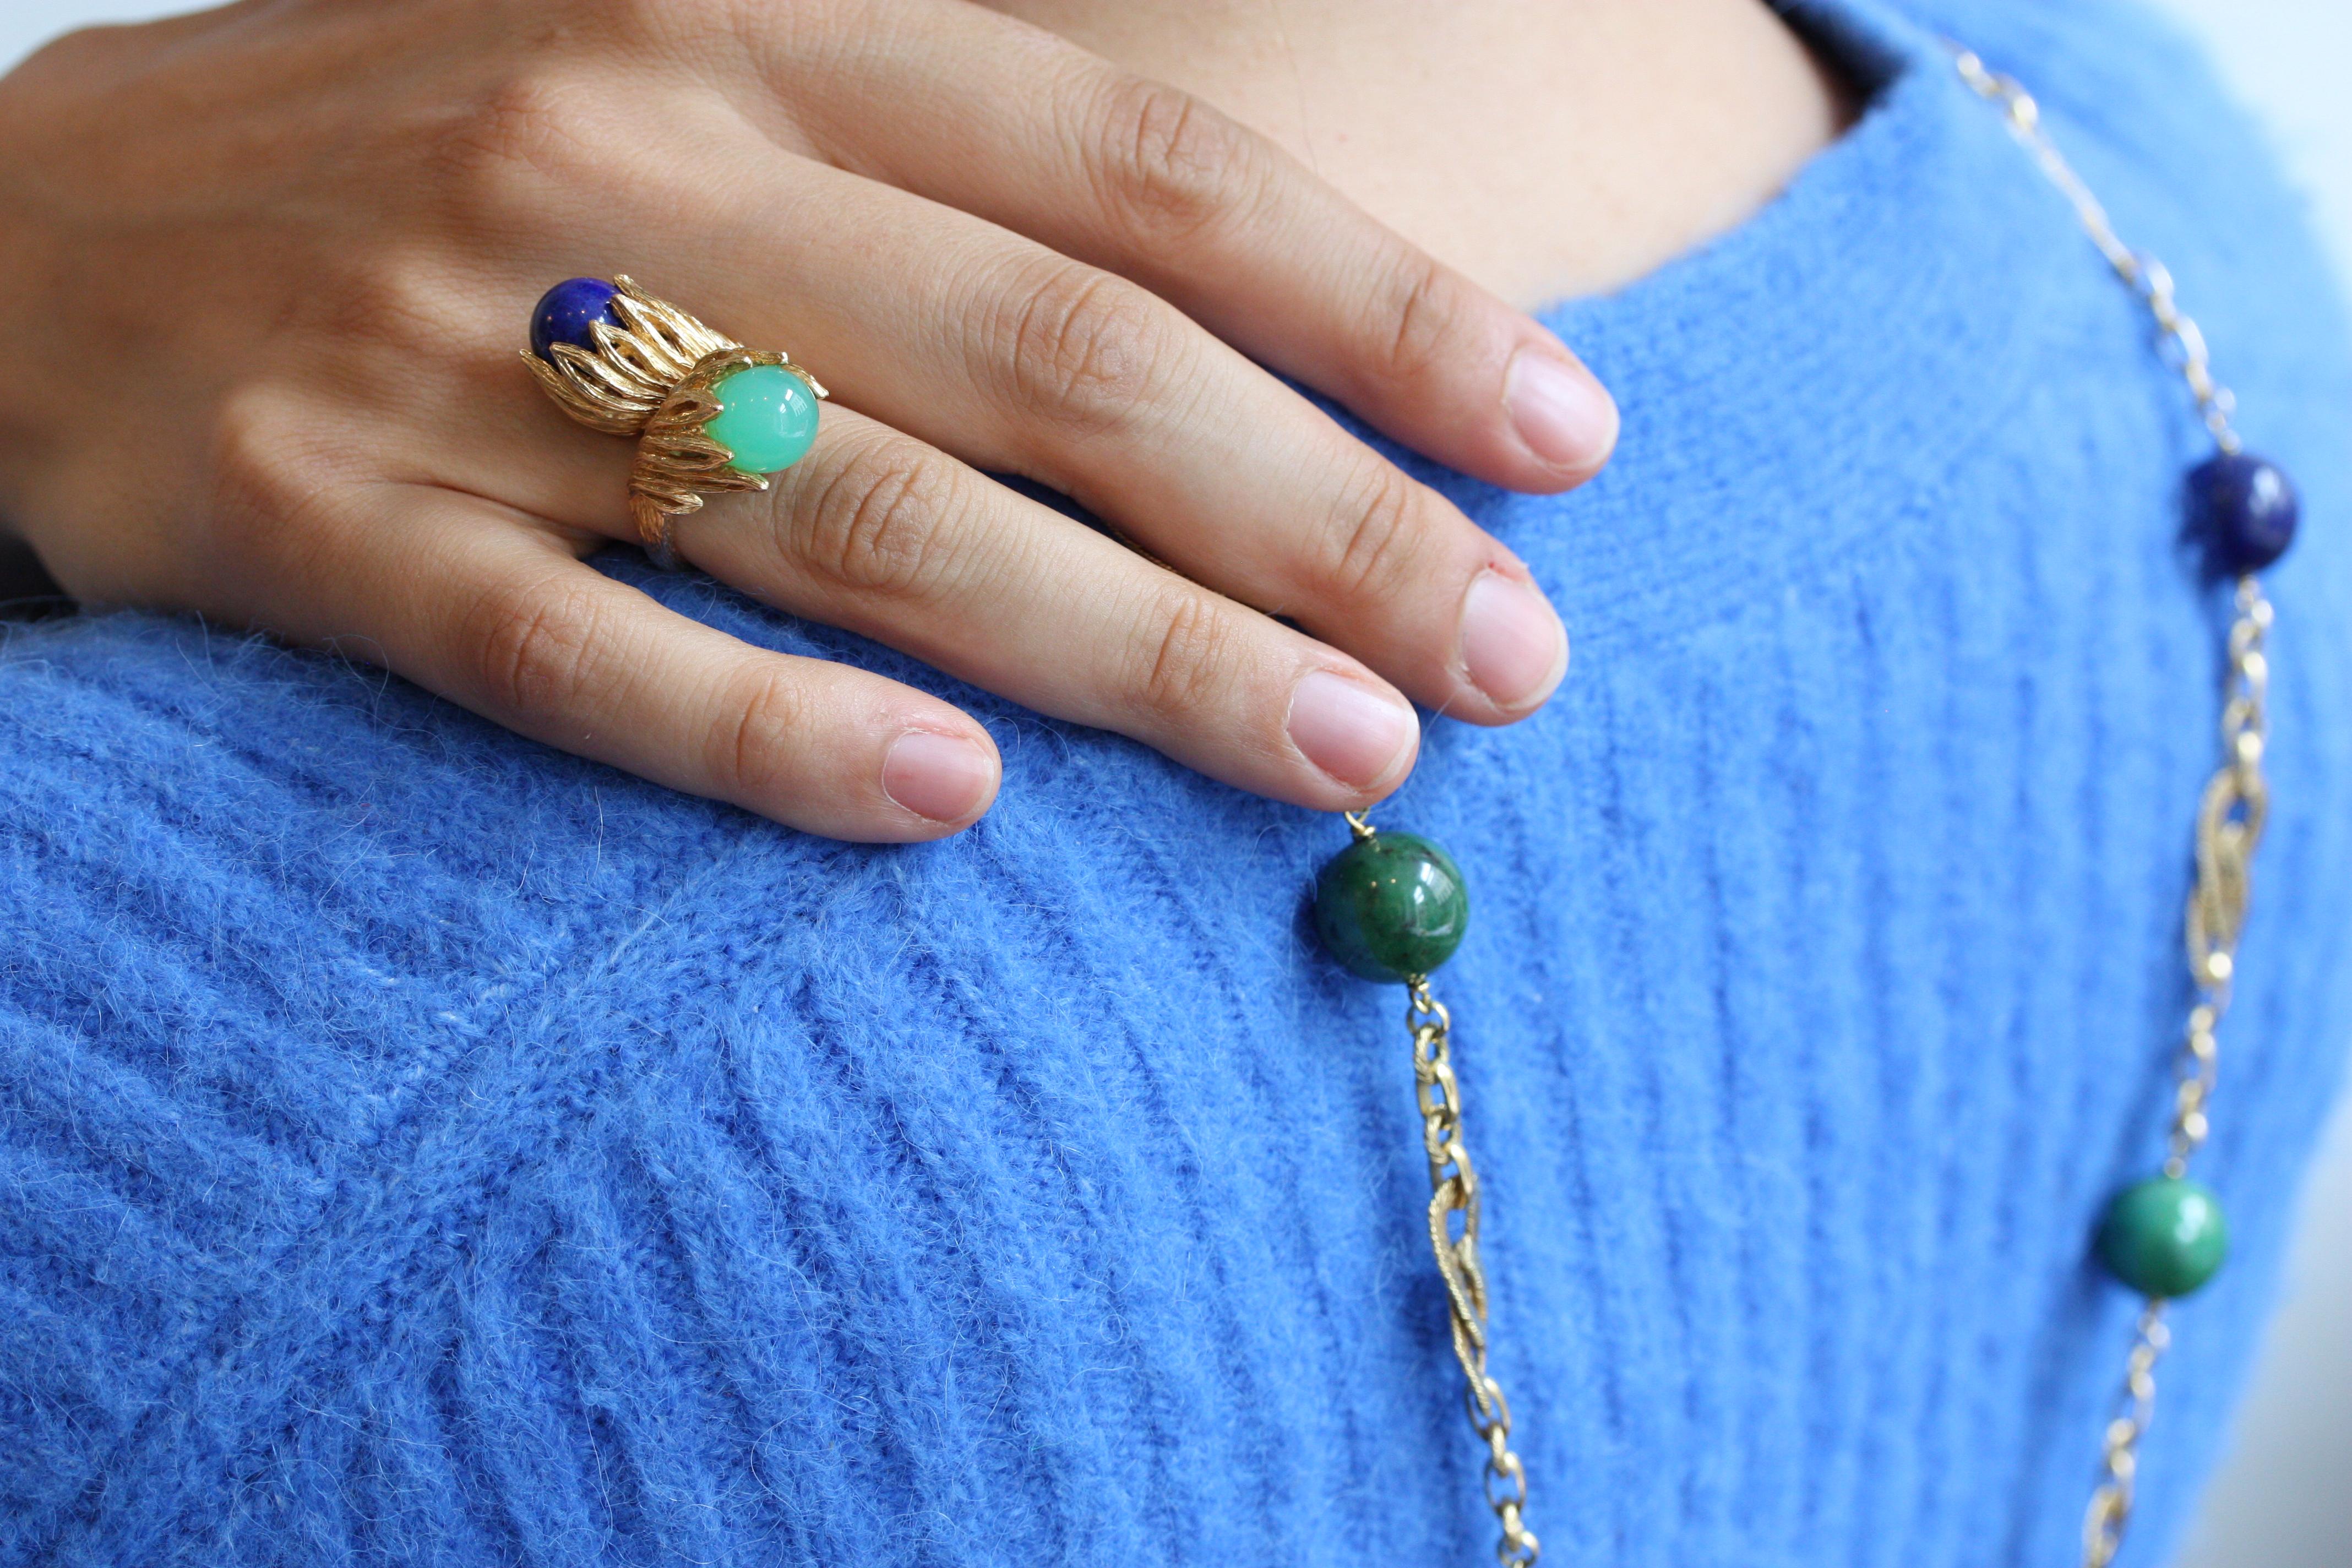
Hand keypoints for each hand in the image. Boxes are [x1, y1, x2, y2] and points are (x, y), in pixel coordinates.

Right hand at [0, 0, 1613, 840]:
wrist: (33, 227)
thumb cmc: (442, 167)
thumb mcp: (694, 65)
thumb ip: (946, 164)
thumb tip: (1241, 313)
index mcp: (757, 24)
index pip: (1141, 170)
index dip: (1378, 304)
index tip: (1563, 439)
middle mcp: (628, 156)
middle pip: (1050, 358)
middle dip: (1311, 516)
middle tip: (1508, 656)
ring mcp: (452, 351)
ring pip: (853, 516)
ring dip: (1124, 651)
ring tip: (1339, 755)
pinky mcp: (304, 526)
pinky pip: (567, 655)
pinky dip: (766, 735)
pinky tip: (955, 813)